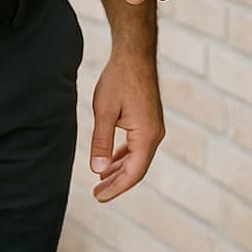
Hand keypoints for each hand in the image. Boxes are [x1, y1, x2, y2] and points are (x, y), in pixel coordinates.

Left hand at [88, 47, 162, 201]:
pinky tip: (112, 161)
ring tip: (101, 180)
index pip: (133, 173)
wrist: (134, 54)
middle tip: (97, 194)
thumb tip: (98, 170)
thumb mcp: (104, 111)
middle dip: (117, 183)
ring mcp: (154, 127)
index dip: (116, 188)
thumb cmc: (119, 79)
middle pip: (137, 169)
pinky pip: (138, 146)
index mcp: (146, 135)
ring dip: (120, 170)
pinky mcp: (150, 121)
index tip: (98, 196)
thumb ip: (101, 143)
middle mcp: (155, 134)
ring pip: (138, 158)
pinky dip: (125, 156)